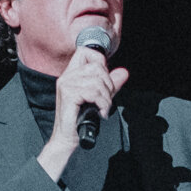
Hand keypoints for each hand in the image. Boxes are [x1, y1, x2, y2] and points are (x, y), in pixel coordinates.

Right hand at [37, 42, 130, 178]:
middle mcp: (67, 76)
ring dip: (106, 97)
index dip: (99, 60)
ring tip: (103, 107)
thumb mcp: (99, 98)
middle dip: (108, 84)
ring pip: (97, 81)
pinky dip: (102, 103)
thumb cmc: (80, 120)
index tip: (104, 79)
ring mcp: (66, 84)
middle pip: (96, 66)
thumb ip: (111, 84)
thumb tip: (124, 72)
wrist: (67, 138)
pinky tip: (100, 112)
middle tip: (105, 99)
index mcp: (72, 74)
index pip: (85, 51)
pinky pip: (93, 92)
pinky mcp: (68, 94)